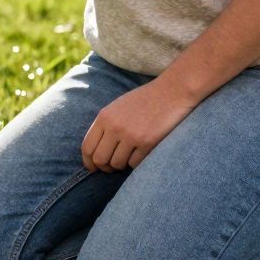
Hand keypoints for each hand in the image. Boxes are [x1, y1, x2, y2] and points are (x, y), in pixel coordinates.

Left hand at [81, 79, 198, 172]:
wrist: (172, 91)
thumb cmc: (144, 100)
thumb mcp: (117, 107)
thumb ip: (105, 126)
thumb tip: (94, 151)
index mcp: (104, 117)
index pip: (87, 147)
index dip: (88, 162)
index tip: (93, 168)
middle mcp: (115, 127)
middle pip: (99, 159)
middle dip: (104, 168)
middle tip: (110, 168)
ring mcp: (131, 135)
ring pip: (117, 164)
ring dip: (121, 166)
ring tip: (127, 158)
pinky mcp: (148, 142)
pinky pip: (134, 163)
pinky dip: (135, 163)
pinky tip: (140, 155)